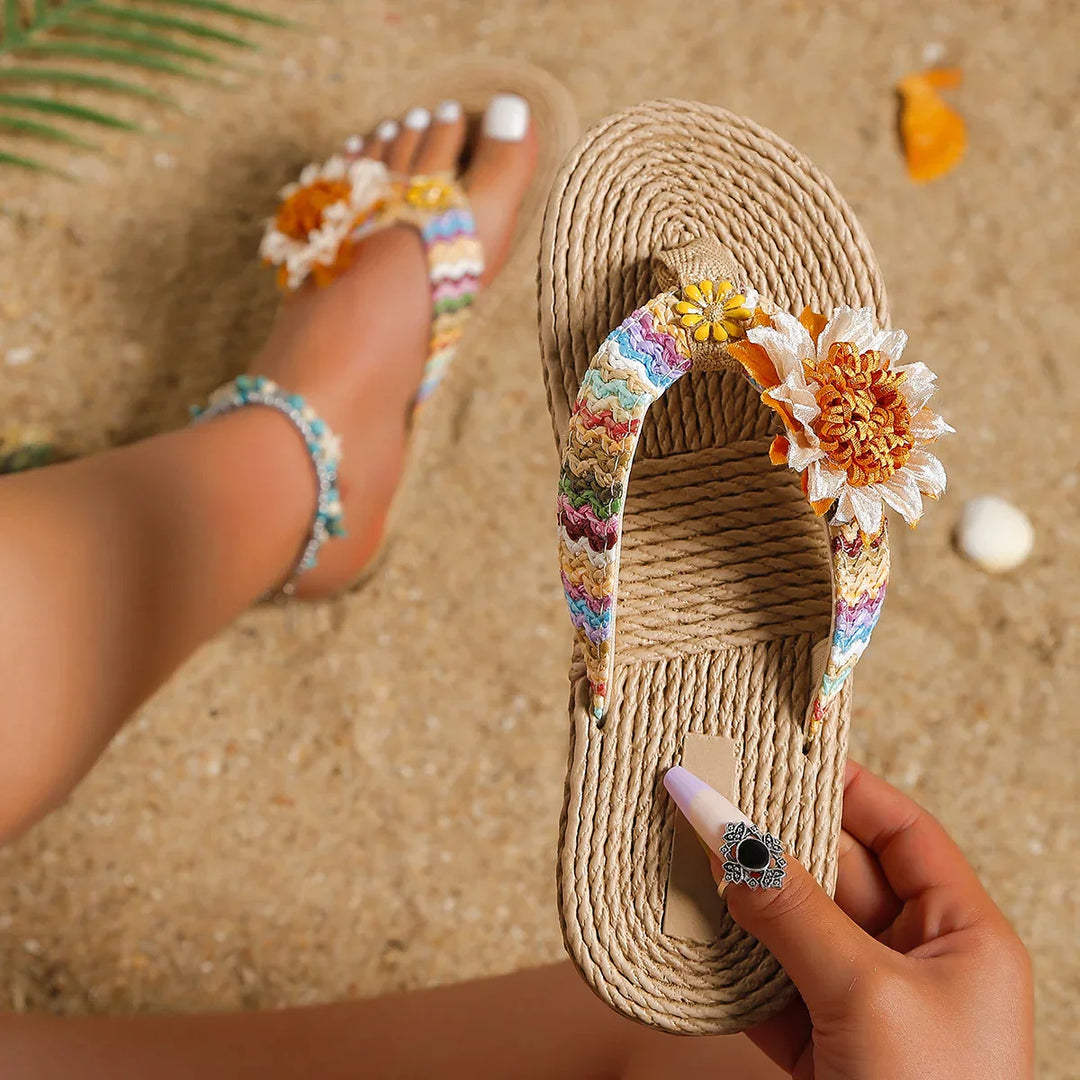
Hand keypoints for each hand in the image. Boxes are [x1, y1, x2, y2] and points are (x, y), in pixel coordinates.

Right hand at [721, 761, 1033, 1078]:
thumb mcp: (867, 994)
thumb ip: (793, 912)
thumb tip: (729, 840)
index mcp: (962, 936)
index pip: (902, 832)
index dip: (846, 787)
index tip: (783, 753)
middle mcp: (916, 964)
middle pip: (836, 875)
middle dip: (773, 839)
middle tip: (712, 794)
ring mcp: (865, 1007)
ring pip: (793, 928)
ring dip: (741, 897)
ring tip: (686, 849)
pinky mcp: (822, 1050)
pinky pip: (769, 983)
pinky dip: (729, 960)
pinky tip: (691, 928)